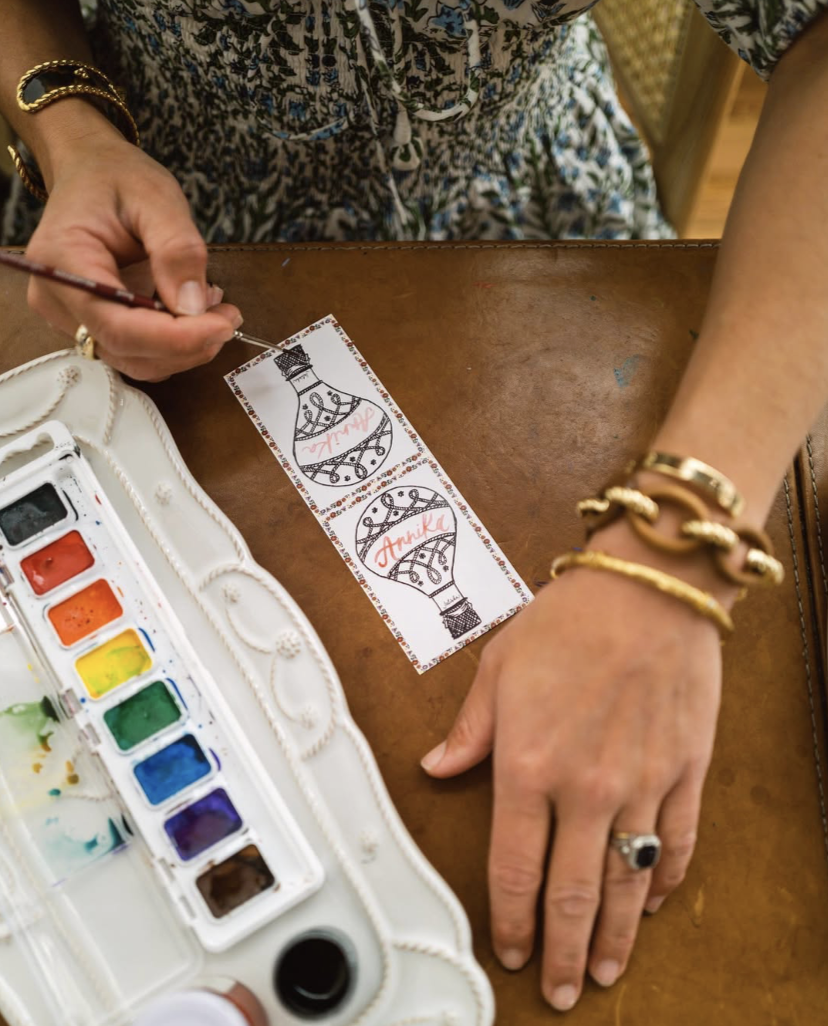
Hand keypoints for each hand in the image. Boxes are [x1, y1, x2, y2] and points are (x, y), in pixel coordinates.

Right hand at [25, 128, 240, 380]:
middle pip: (128, 351)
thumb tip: (194, 307)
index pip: (118, 326)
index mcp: (61, 263)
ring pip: (135, 360)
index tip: (223, 325)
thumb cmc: (116, 177)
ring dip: (184, 347)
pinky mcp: (90, 325)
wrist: (89, 171)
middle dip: (187, 344)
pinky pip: (135, 350)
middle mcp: (58, 301)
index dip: (176, 338)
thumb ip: (177, 250)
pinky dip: (172, 343)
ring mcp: (70, 318)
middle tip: (229, 316)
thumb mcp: (155, 197)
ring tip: (213, 307)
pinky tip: (192, 311)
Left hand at [422, 520, 725, 1009]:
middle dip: (564, 951)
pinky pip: (678, 841)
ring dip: (617, 936)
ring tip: (607, 971)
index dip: (510, 919)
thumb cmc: (568, 621)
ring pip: (627, 882)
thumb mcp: (499, 667)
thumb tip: (436, 766)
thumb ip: (470, 729)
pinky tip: (656, 901)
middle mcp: (584, 787)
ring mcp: (641, 783)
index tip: (511, 949)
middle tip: (562, 990)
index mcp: (528, 765)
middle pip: (573, 894)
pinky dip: (667, 879)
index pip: (513, 867)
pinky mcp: (684, 771)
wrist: (646, 588)